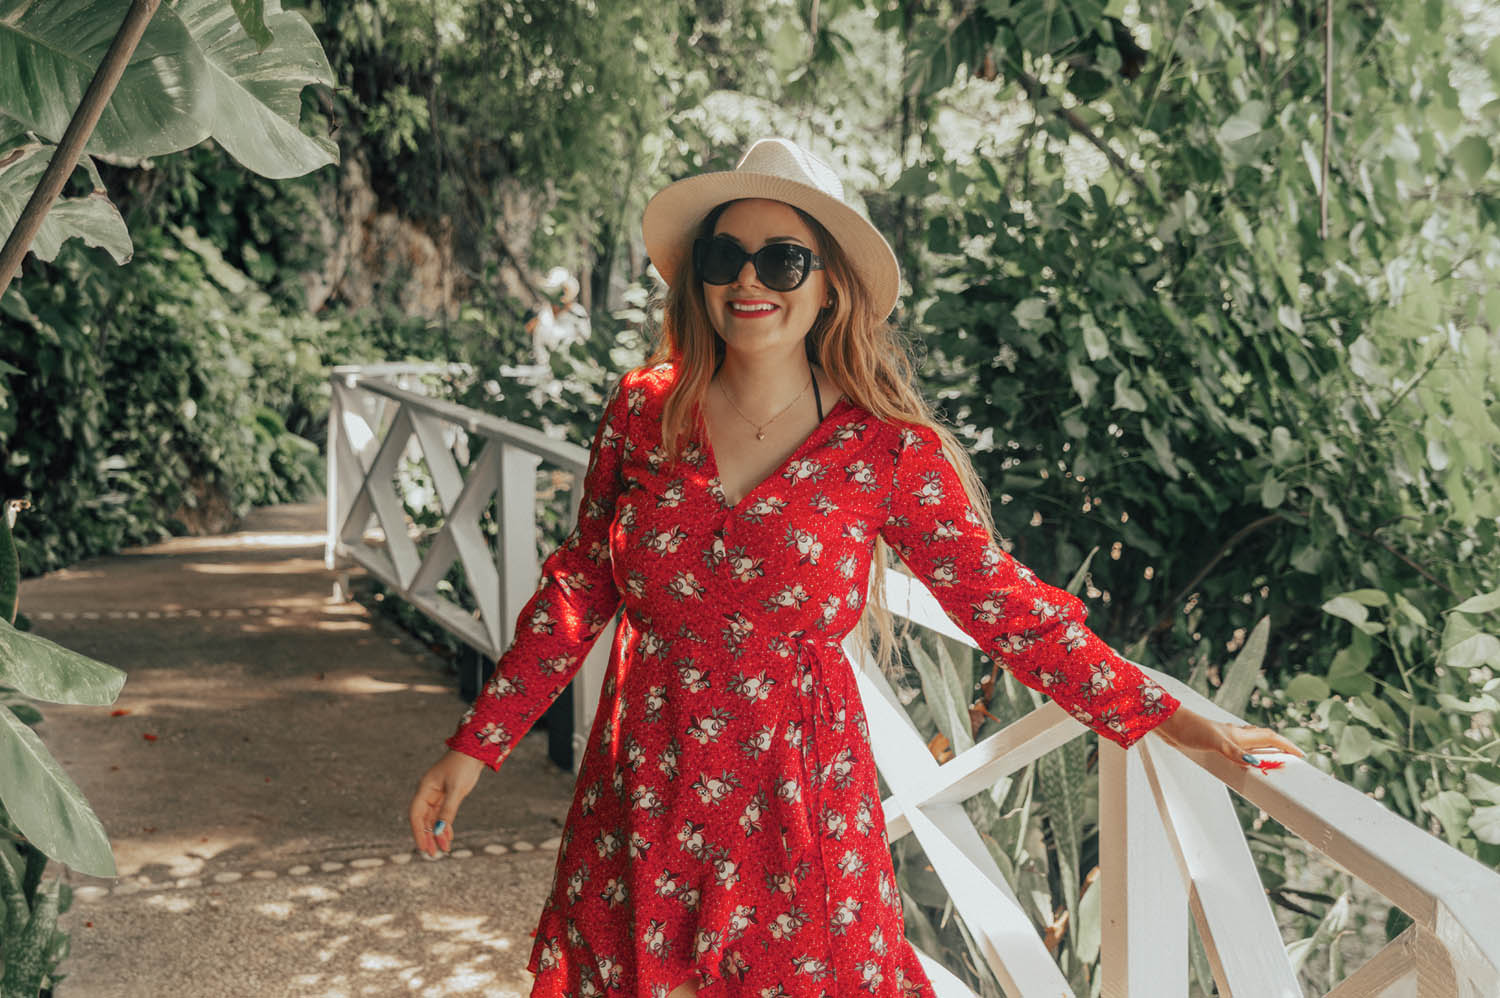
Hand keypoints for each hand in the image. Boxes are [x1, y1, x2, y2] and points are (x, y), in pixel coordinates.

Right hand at [409, 750, 485, 856]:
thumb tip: (439, 831)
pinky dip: (445, 826)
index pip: (416, 815)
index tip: (422, 846)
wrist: (474, 751)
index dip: (418, 832)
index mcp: (425, 789)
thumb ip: (448, 810)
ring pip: (434, 819)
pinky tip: (448, 838)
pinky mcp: (448, 796)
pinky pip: (443, 815)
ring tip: (444, 850)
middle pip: (424, 819)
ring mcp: (438, 795)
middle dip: (428, 837)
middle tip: (432, 854)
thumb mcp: (456, 790)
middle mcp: (429, 793)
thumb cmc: (463, 766)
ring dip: (438, 834)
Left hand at [1153, 704, 1305, 772]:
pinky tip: (1240, 759)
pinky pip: (1236, 750)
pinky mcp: (1212, 743)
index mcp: (1240, 733)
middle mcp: (1235, 734)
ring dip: (1263, 749)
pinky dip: (1244, 755)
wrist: (1168, 723)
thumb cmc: (1191, 729)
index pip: (1270, 737)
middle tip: (1291, 757)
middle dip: (1279, 746)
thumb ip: (1235, 753)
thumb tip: (1256, 764)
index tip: (1301, 755)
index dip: (1286, 745)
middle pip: (1263, 739)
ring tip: (1272, 758)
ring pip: (1250, 743)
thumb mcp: (1216, 742)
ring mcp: (1224, 738)